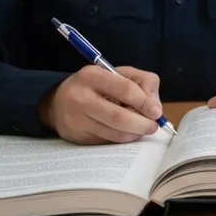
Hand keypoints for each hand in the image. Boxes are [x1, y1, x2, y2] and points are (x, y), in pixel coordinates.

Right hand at [37, 66, 163, 143]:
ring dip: (134, 134)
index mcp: (92, 76)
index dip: (145, 103)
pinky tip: (125, 132)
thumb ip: (144, 82)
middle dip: (142, 124)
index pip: (125, 89)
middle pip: (118, 117)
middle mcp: (80, 97)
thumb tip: (155, 107)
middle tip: (153, 126)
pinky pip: (106, 142)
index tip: (156, 112)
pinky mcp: (76, 137)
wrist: (59, 102)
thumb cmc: (98, 86)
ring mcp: (75, 120)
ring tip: (141, 129)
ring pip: (113, 133)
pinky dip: (121, 139)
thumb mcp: (120, 74)